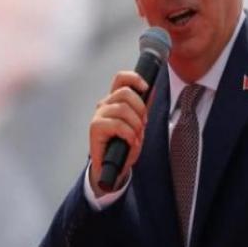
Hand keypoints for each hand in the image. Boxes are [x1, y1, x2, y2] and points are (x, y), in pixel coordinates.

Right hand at [89, 71, 148, 195]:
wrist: (113, 168)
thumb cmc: (124, 146)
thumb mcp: (138, 124)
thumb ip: (143, 108)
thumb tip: (151, 90)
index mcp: (115, 100)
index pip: (121, 78)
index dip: (134, 78)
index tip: (146, 88)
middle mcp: (105, 104)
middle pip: (125, 92)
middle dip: (140, 108)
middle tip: (142, 124)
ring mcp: (99, 115)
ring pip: (123, 109)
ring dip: (135, 125)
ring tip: (135, 137)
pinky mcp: (95, 128)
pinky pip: (118, 124)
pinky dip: (129, 135)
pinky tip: (130, 142)